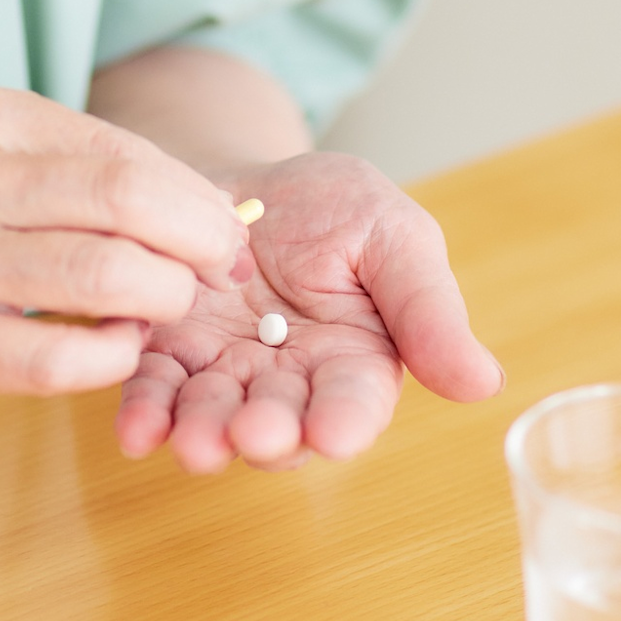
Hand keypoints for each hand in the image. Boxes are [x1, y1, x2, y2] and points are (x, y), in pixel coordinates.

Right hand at [0, 83, 249, 406]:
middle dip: (199, 231)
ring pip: (105, 271)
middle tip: (225, 259)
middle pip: (123, 194)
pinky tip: (119, 349)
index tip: (218, 216)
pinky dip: (114, 354)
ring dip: (166, 293)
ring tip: (175, 303)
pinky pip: (61, 354)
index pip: (111, 142)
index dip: (184, 186)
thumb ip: (38, 156)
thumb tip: (172, 190)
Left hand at [114, 153, 501, 471]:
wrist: (244, 179)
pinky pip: (154, 391)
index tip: (333, 434)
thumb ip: (428, 308)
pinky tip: (135, 429)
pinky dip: (145, 413)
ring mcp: (223, 375)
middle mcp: (288, 384)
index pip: (355, 402)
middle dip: (267, 434)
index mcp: (355, 361)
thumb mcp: (393, 234)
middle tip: (252, 434)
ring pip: (214, 418)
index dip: (344, 421)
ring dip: (203, 434)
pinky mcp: (166, 356)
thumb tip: (484, 383)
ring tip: (193, 441)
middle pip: (281, 423)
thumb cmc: (332, 208)